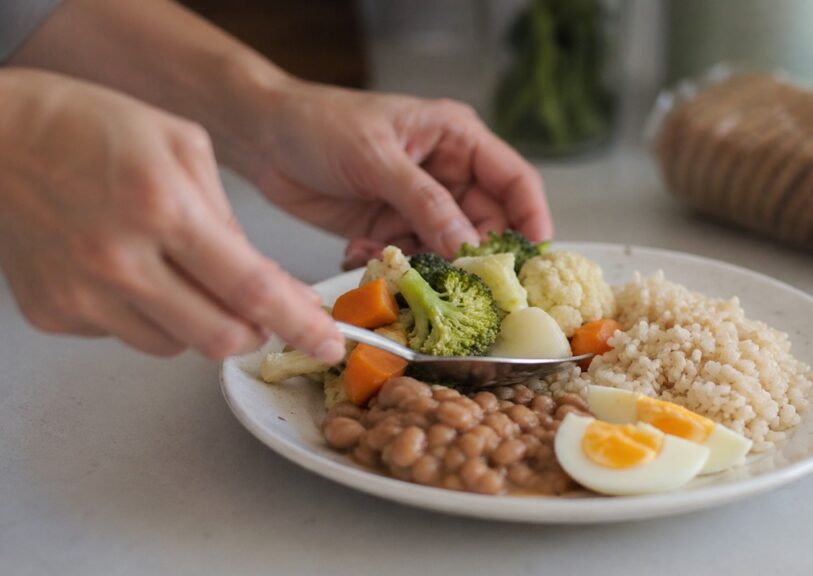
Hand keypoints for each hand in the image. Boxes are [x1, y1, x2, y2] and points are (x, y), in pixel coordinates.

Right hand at [0, 70, 345, 361]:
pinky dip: (148, 316)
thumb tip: (267, 284)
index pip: (251, 289)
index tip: (328, 343)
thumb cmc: (95, 128)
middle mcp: (119, 260)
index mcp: (162, 208)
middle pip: (218, 338)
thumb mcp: (184, 147)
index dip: (299, 324)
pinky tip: (134, 273)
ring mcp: (82, 293)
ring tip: (183, 274)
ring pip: (175, 346)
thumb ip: (230, 220)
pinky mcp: (54, 312)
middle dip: (256, 333)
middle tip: (264, 314)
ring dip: (201, 323)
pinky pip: (127, 335)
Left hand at [247, 81, 552, 267]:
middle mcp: (447, 173)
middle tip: (461, 288)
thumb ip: (425, 203)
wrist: (262, 136)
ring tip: (394, 269)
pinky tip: (361, 253)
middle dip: (473, 259)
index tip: (534, 261)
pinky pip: (408, 259)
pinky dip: (390, 267)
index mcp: (457, 139)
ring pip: (445, 250)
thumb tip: (466, 247)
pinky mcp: (390, 227)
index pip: (515, 182)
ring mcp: (418, 204)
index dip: (532, 221)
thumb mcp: (377, 158)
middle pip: (486, 226)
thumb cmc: (321, 123)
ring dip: (424, 267)